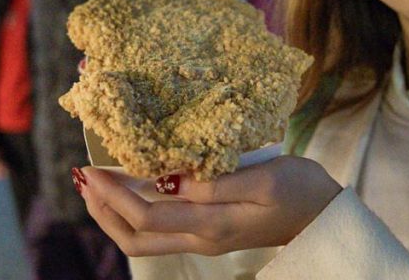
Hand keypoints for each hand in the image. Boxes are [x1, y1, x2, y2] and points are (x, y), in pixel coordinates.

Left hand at [78, 156, 342, 256]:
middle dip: (103, 209)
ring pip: (144, 239)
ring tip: (97, 187)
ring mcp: (205, 239)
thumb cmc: (300, 190)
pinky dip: (136, 213)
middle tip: (84, 178)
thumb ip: (218, 182)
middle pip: (135, 237)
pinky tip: (134, 190)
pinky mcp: (211, 232)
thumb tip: (170, 180)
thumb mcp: (265, 179)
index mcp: (213, 225)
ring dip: (114, 215)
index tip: (94, 169)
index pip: (147, 216)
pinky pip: (161, 230)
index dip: (114, 194)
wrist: (325, 216)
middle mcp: (202, 238)